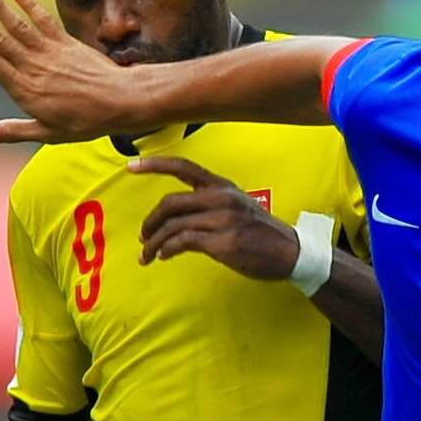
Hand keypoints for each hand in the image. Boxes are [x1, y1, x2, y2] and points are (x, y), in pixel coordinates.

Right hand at [0, 0, 136, 146]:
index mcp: (25, 90)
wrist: (120, 102)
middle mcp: (34, 67)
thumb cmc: (85, 123)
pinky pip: (44, 19)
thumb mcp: (48, 133)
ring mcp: (50, 52)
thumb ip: (14, 131)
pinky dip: (30, 5)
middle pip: (0, 39)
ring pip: (18, 25)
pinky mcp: (66, 42)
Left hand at [129, 155, 299, 280]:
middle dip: (150, 221)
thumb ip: (210, 204)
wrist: (290, 253)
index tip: (130, 166)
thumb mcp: (238, 206)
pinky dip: (167, 249)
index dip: (154, 165)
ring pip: (173, 226)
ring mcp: (222, 220)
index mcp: (222, 186)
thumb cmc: (261, 233)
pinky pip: (183, 242)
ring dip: (154, 242)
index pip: (183, 167)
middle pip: (170, 203)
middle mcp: (221, 198)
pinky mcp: (223, 242)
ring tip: (147, 254)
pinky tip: (164, 256)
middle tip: (143, 236)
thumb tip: (178, 218)